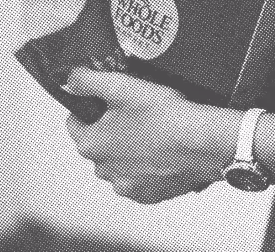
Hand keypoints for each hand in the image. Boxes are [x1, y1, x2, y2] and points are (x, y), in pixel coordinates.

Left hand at [64, 68, 243, 203]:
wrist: (203, 144)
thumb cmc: (164, 115)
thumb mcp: (123, 87)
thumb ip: (90, 81)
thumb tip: (70, 79)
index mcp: (91, 145)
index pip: (75, 121)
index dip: (90, 104)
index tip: (109, 97)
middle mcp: (103, 171)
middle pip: (99, 142)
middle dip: (112, 126)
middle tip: (137, 108)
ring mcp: (127, 186)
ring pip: (120, 160)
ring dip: (130, 147)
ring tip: (155, 127)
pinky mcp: (149, 195)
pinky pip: (141, 176)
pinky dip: (149, 164)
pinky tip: (165, 147)